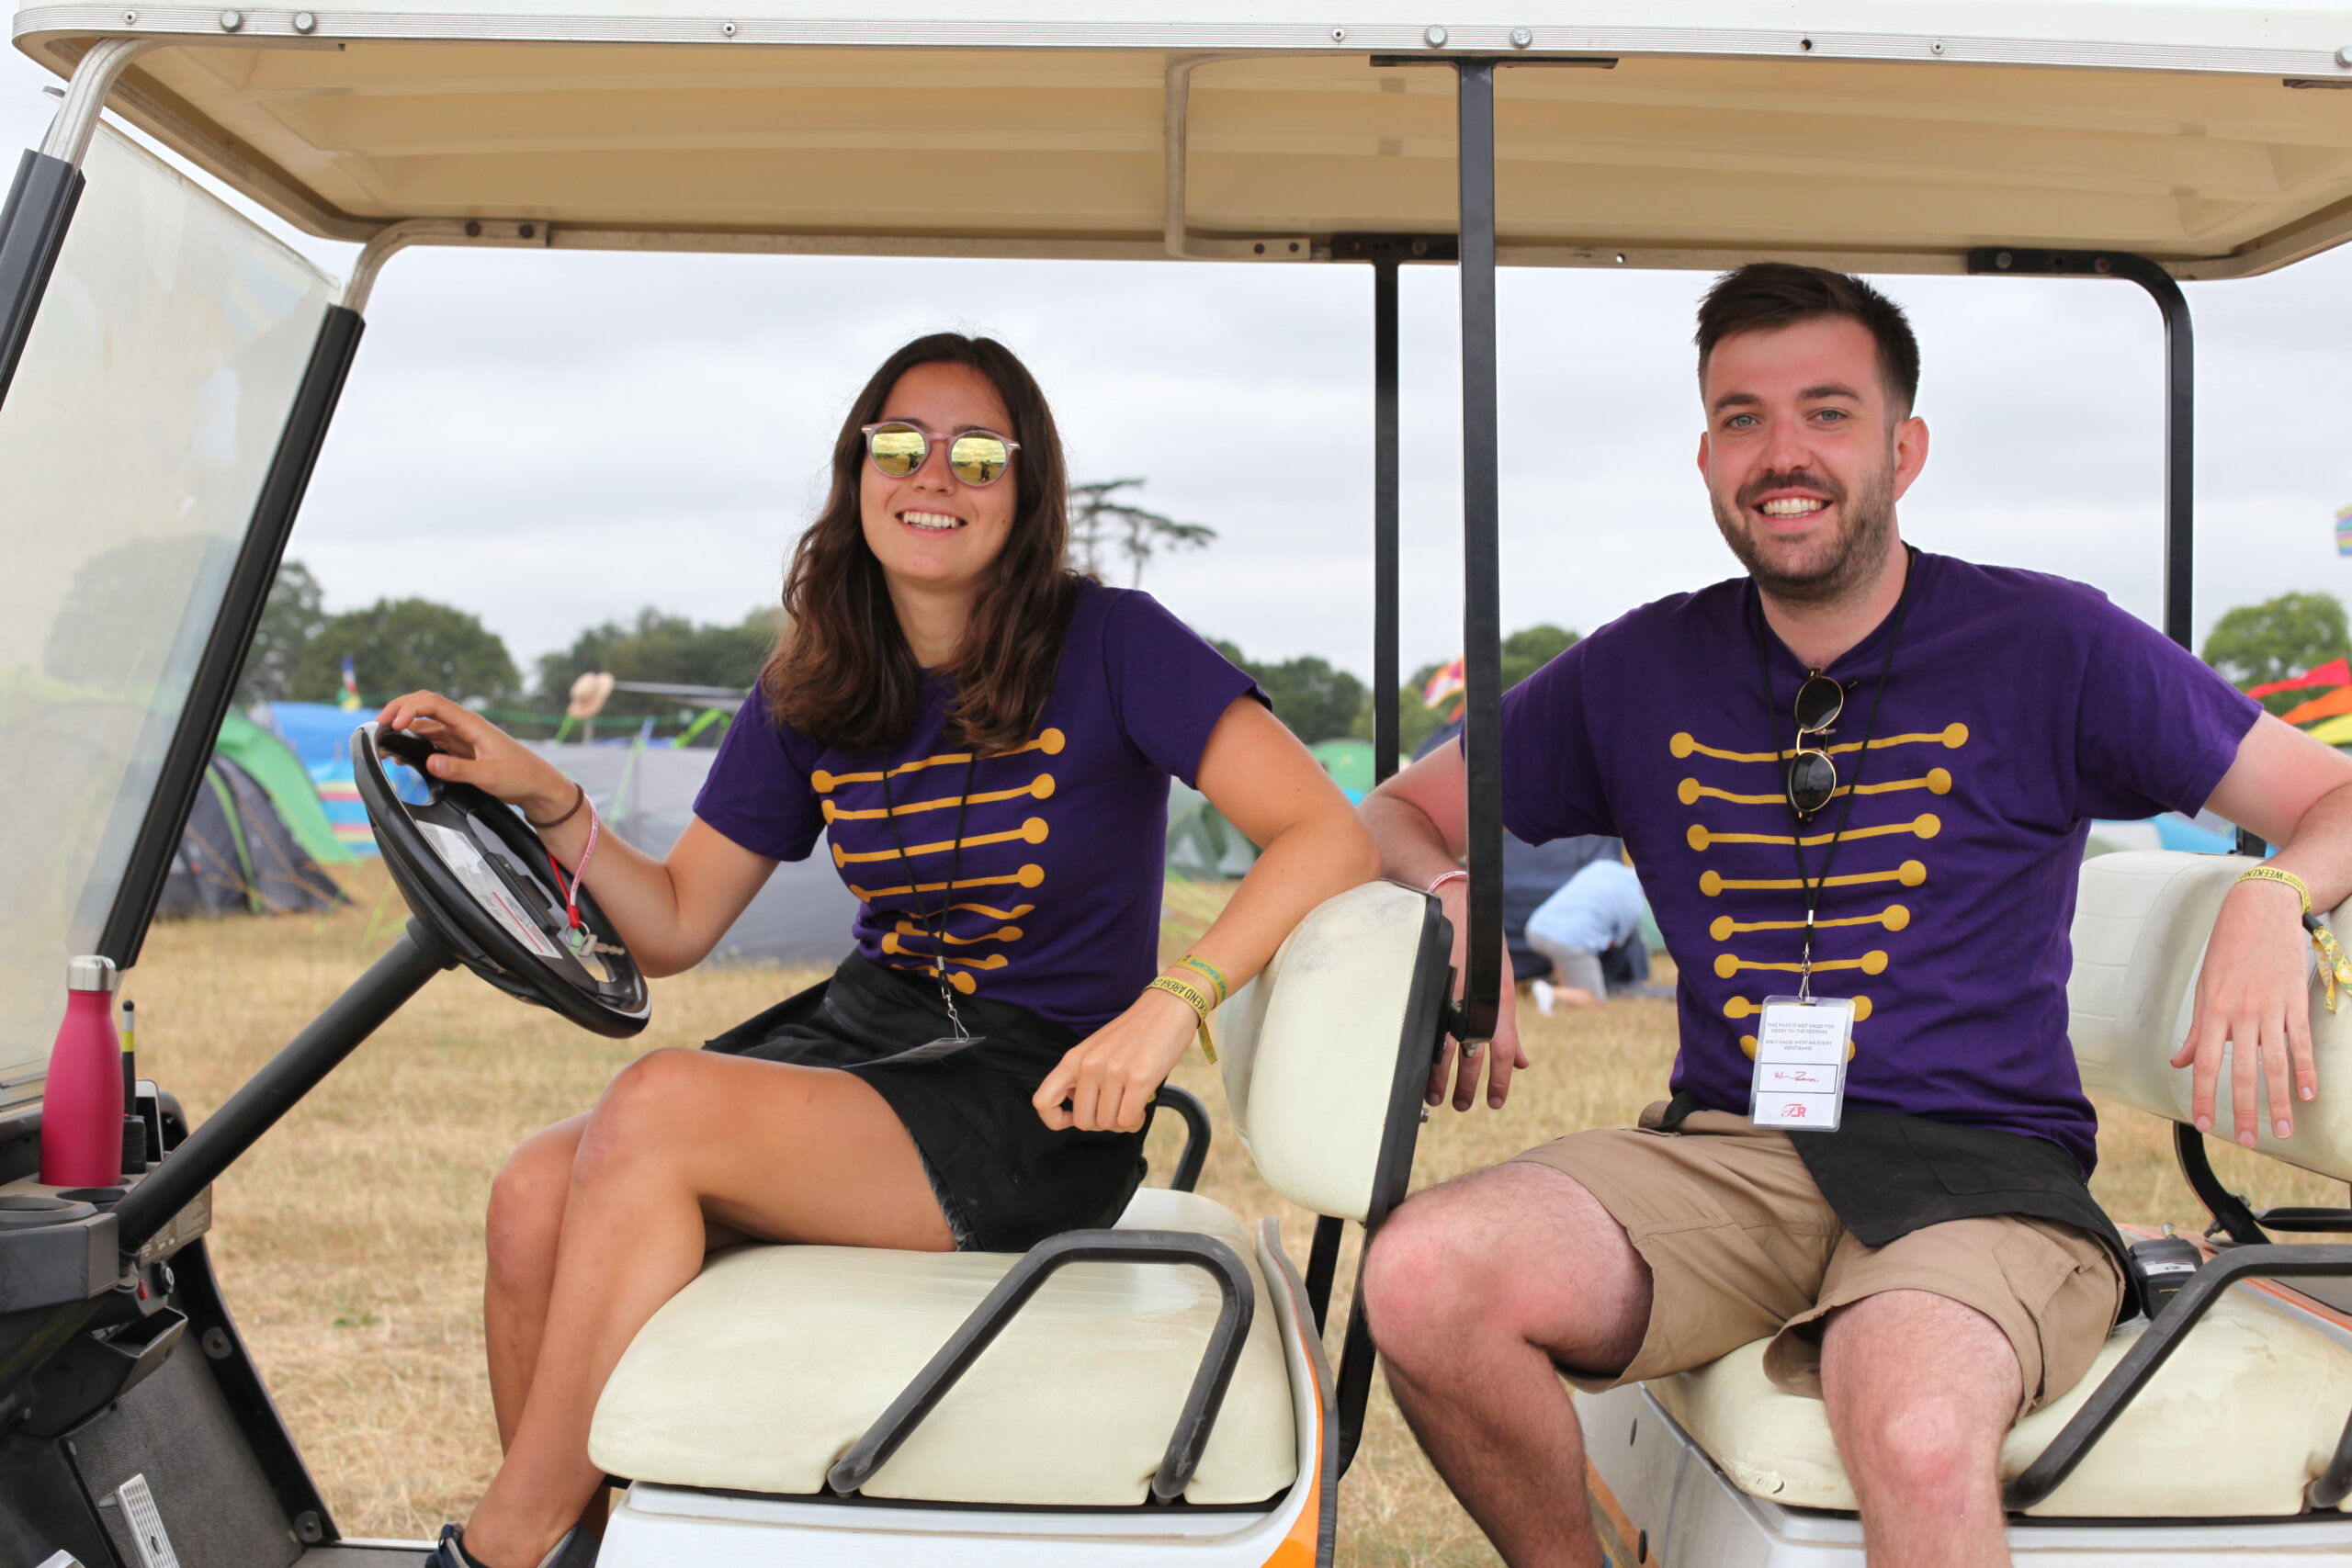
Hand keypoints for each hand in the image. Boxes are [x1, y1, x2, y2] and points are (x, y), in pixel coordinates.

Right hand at [375, 691, 572, 820]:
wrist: (537, 785)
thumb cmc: (520, 776)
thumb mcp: (489, 775)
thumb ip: (459, 769)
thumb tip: (430, 762)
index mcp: (471, 724)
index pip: (433, 703)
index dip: (410, 708)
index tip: (394, 724)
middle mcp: (463, 725)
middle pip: (424, 706)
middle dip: (399, 710)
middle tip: (377, 725)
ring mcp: (460, 736)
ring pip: (425, 723)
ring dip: (403, 728)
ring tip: (382, 740)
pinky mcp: (459, 749)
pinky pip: (430, 740)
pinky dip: (413, 743)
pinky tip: (402, 756)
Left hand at [1033, 987, 1197, 1132]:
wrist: (1167, 1008)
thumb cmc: (1134, 1033)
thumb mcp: (1095, 1049)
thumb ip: (1080, 1077)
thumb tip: (1073, 1112)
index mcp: (1074, 1058)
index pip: (1043, 1101)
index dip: (1054, 1120)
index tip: (1072, 1118)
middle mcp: (1089, 1065)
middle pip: (1082, 1121)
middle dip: (1101, 1124)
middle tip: (1114, 1110)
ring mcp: (1113, 1072)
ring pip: (1108, 1124)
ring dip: (1121, 1123)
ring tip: (1131, 1106)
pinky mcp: (1140, 1078)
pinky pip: (1128, 1120)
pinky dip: (1135, 1121)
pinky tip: (1141, 1109)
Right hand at [1425, 882, 1529, 1111]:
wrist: (1453, 903)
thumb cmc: (1481, 943)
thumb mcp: (1500, 982)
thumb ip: (1509, 1026)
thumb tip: (1521, 1061)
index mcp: (1498, 1001)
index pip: (1503, 1052)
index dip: (1500, 1082)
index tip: (1495, 1102)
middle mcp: (1475, 1002)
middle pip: (1471, 1058)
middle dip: (1467, 1087)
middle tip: (1461, 1105)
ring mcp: (1449, 997)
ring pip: (1443, 1050)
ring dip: (1440, 1079)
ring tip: (1437, 1096)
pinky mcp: (1427, 990)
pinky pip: (1424, 1030)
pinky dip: (1422, 1054)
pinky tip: (1418, 1067)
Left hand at [2171, 876, 2317, 1145]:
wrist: (2259, 911)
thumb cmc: (2226, 949)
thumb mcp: (2203, 988)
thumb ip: (2196, 1030)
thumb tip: (2180, 1060)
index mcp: (2212, 1012)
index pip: (2205, 1064)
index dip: (2204, 1095)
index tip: (2204, 1123)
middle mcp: (2241, 1014)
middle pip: (2242, 1071)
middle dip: (2243, 1109)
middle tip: (2248, 1140)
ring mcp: (2270, 1010)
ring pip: (2275, 1064)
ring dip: (2279, 1100)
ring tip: (2281, 1129)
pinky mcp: (2294, 1003)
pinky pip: (2300, 1043)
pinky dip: (2305, 1070)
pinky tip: (2307, 1094)